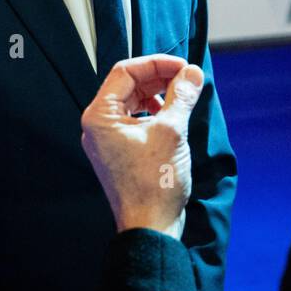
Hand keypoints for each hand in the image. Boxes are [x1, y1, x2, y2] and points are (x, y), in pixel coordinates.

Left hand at [80, 55, 202, 238]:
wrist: (151, 227)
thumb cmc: (154, 183)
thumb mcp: (172, 131)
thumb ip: (181, 96)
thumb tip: (193, 73)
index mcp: (99, 116)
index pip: (125, 72)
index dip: (157, 64)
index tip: (184, 66)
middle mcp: (98, 126)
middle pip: (128, 85)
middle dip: (160, 77)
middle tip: (188, 78)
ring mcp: (108, 140)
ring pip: (133, 102)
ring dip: (159, 94)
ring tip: (184, 95)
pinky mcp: (120, 152)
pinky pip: (136, 120)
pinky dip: (155, 112)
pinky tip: (173, 116)